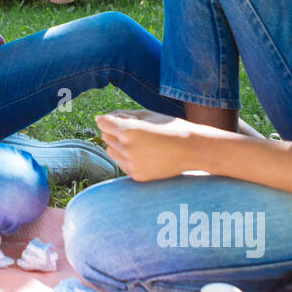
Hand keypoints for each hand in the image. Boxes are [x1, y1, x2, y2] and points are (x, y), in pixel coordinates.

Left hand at [94, 109, 213, 180]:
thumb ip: (122, 116)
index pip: (103, 123)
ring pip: (111, 152)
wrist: (191, 150)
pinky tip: (144, 154)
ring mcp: (131, 164)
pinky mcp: (136, 175)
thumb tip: (99, 118)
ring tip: (139, 143)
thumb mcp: (147, 115)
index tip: (114, 120)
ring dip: (118, 146)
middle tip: (132, 130)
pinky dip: (127, 158)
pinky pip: (122, 164)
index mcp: (128, 131)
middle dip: (113, 131)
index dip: (107, 120)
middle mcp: (127, 148)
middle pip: (105, 137)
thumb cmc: (169, 128)